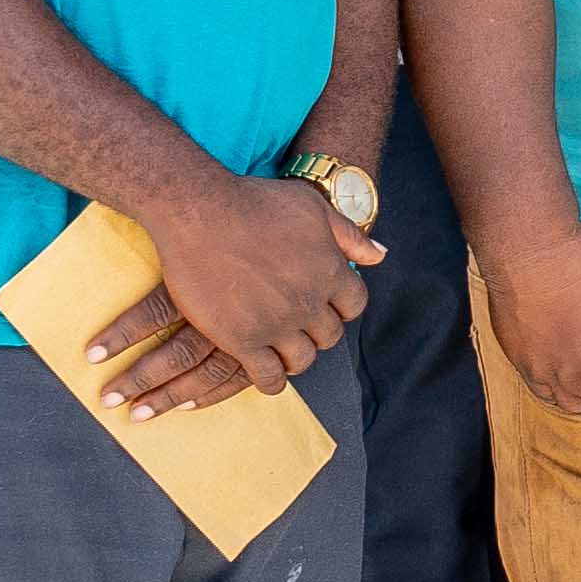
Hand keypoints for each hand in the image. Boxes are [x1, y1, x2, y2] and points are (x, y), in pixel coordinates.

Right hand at [89, 171, 376, 416]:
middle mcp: (310, 302)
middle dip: (318, 332)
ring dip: (296, 358)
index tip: (326, 305)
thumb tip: (380, 256)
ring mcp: (277, 324)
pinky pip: (268, 376)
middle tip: (300, 328)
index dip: (341, 307)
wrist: (200, 212)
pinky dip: (272, 381)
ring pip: (302, 359)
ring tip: (284, 353)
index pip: (354, 305)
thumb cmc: (254, 200)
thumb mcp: (311, 206)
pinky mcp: (243, 340)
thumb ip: (349, 234)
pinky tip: (266, 375)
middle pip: (329, 335)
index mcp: (331, 271)